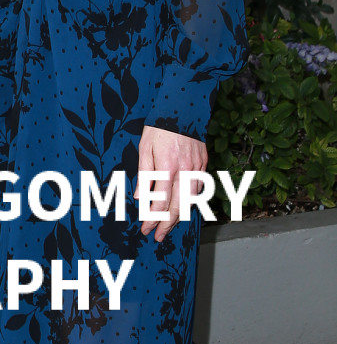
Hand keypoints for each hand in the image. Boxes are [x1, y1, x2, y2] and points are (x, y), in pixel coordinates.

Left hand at [136, 123, 206, 243]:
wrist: (183, 106)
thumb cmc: (160, 126)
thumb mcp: (144, 147)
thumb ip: (144, 174)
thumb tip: (141, 197)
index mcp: (168, 167)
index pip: (160, 202)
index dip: (152, 218)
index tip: (145, 229)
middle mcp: (186, 171)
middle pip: (177, 207)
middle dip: (167, 225)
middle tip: (158, 237)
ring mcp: (198, 168)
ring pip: (191, 201)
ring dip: (180, 217)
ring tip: (169, 228)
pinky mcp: (204, 164)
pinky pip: (199, 189)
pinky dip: (191, 202)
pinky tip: (183, 209)